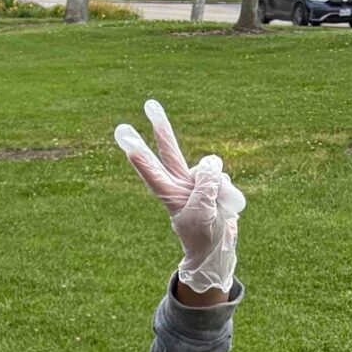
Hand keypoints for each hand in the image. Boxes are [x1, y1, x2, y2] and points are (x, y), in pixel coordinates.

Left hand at [113, 99, 244, 293]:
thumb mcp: (203, 212)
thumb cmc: (203, 235)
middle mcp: (179, 182)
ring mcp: (196, 181)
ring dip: (218, 186)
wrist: (216, 248)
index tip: (124, 136)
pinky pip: (223, 177)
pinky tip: (224, 204)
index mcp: (168, 193)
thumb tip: (211, 162)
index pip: (151, 170)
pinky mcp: (213, 183)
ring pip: (209, 167)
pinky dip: (227, 190)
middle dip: (161, 127)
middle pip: (169, 150)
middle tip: (149, 103)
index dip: (139, 154)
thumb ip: (206, 185)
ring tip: (216, 209)